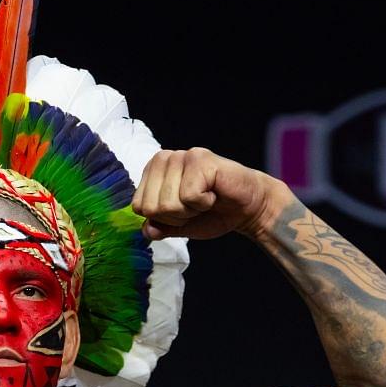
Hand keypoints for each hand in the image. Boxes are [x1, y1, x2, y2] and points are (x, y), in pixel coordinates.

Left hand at [132, 148, 280, 240]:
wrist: (246, 209)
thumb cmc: (212, 213)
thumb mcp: (179, 225)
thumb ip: (160, 227)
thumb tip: (146, 231)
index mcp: (152, 172)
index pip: (138, 206)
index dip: (163, 219)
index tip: (183, 210)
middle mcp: (163, 158)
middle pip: (151, 206)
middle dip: (176, 216)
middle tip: (195, 205)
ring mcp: (181, 156)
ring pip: (168, 203)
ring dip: (190, 210)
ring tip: (205, 198)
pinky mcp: (200, 159)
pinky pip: (189, 195)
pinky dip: (203, 203)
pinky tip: (213, 193)